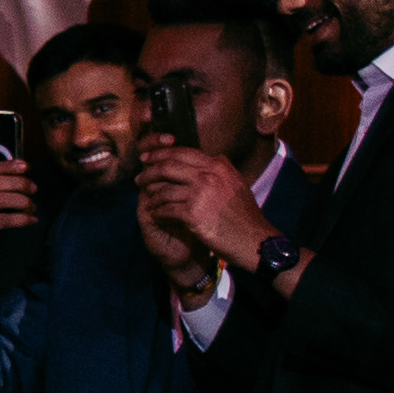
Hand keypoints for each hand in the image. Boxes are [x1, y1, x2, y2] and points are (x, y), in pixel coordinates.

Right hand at [0, 157, 41, 283]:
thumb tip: (22, 167)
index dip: (8, 166)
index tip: (26, 167)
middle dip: (18, 183)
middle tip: (33, 188)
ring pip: (1, 199)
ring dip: (22, 202)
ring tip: (32, 206)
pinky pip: (5, 219)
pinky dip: (22, 219)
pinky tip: (32, 220)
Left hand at [133, 143, 277, 278]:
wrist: (254, 240)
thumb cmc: (245, 215)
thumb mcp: (237, 183)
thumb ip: (221, 169)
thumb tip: (212, 157)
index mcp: (218, 166)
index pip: (182, 152)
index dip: (161, 154)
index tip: (148, 158)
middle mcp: (209, 176)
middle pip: (168, 166)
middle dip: (150, 172)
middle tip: (140, 178)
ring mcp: (200, 194)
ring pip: (164, 189)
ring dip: (152, 195)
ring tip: (147, 199)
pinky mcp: (192, 214)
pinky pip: (166, 209)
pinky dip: (158, 212)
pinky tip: (155, 215)